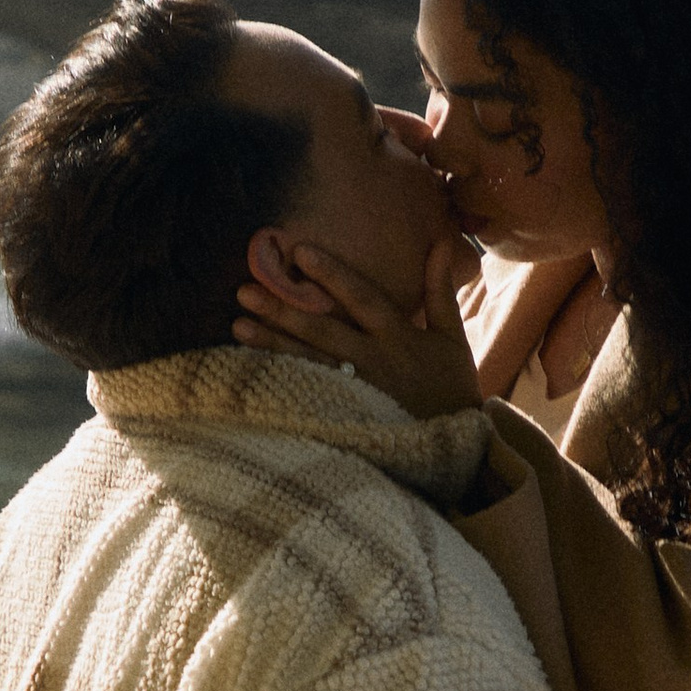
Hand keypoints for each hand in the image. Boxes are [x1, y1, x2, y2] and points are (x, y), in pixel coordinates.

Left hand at [234, 229, 482, 421]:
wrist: (453, 449)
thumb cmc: (451, 388)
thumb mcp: (452, 338)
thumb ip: (440, 290)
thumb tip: (439, 241)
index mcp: (399, 336)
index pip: (362, 297)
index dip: (332, 275)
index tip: (300, 252)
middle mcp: (374, 362)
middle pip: (323, 331)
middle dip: (284, 310)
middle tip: (245, 291)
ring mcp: (357, 394)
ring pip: (308, 364)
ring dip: (272, 344)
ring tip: (237, 326)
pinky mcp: (345, 420)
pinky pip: (307, 398)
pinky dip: (280, 384)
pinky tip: (251, 371)